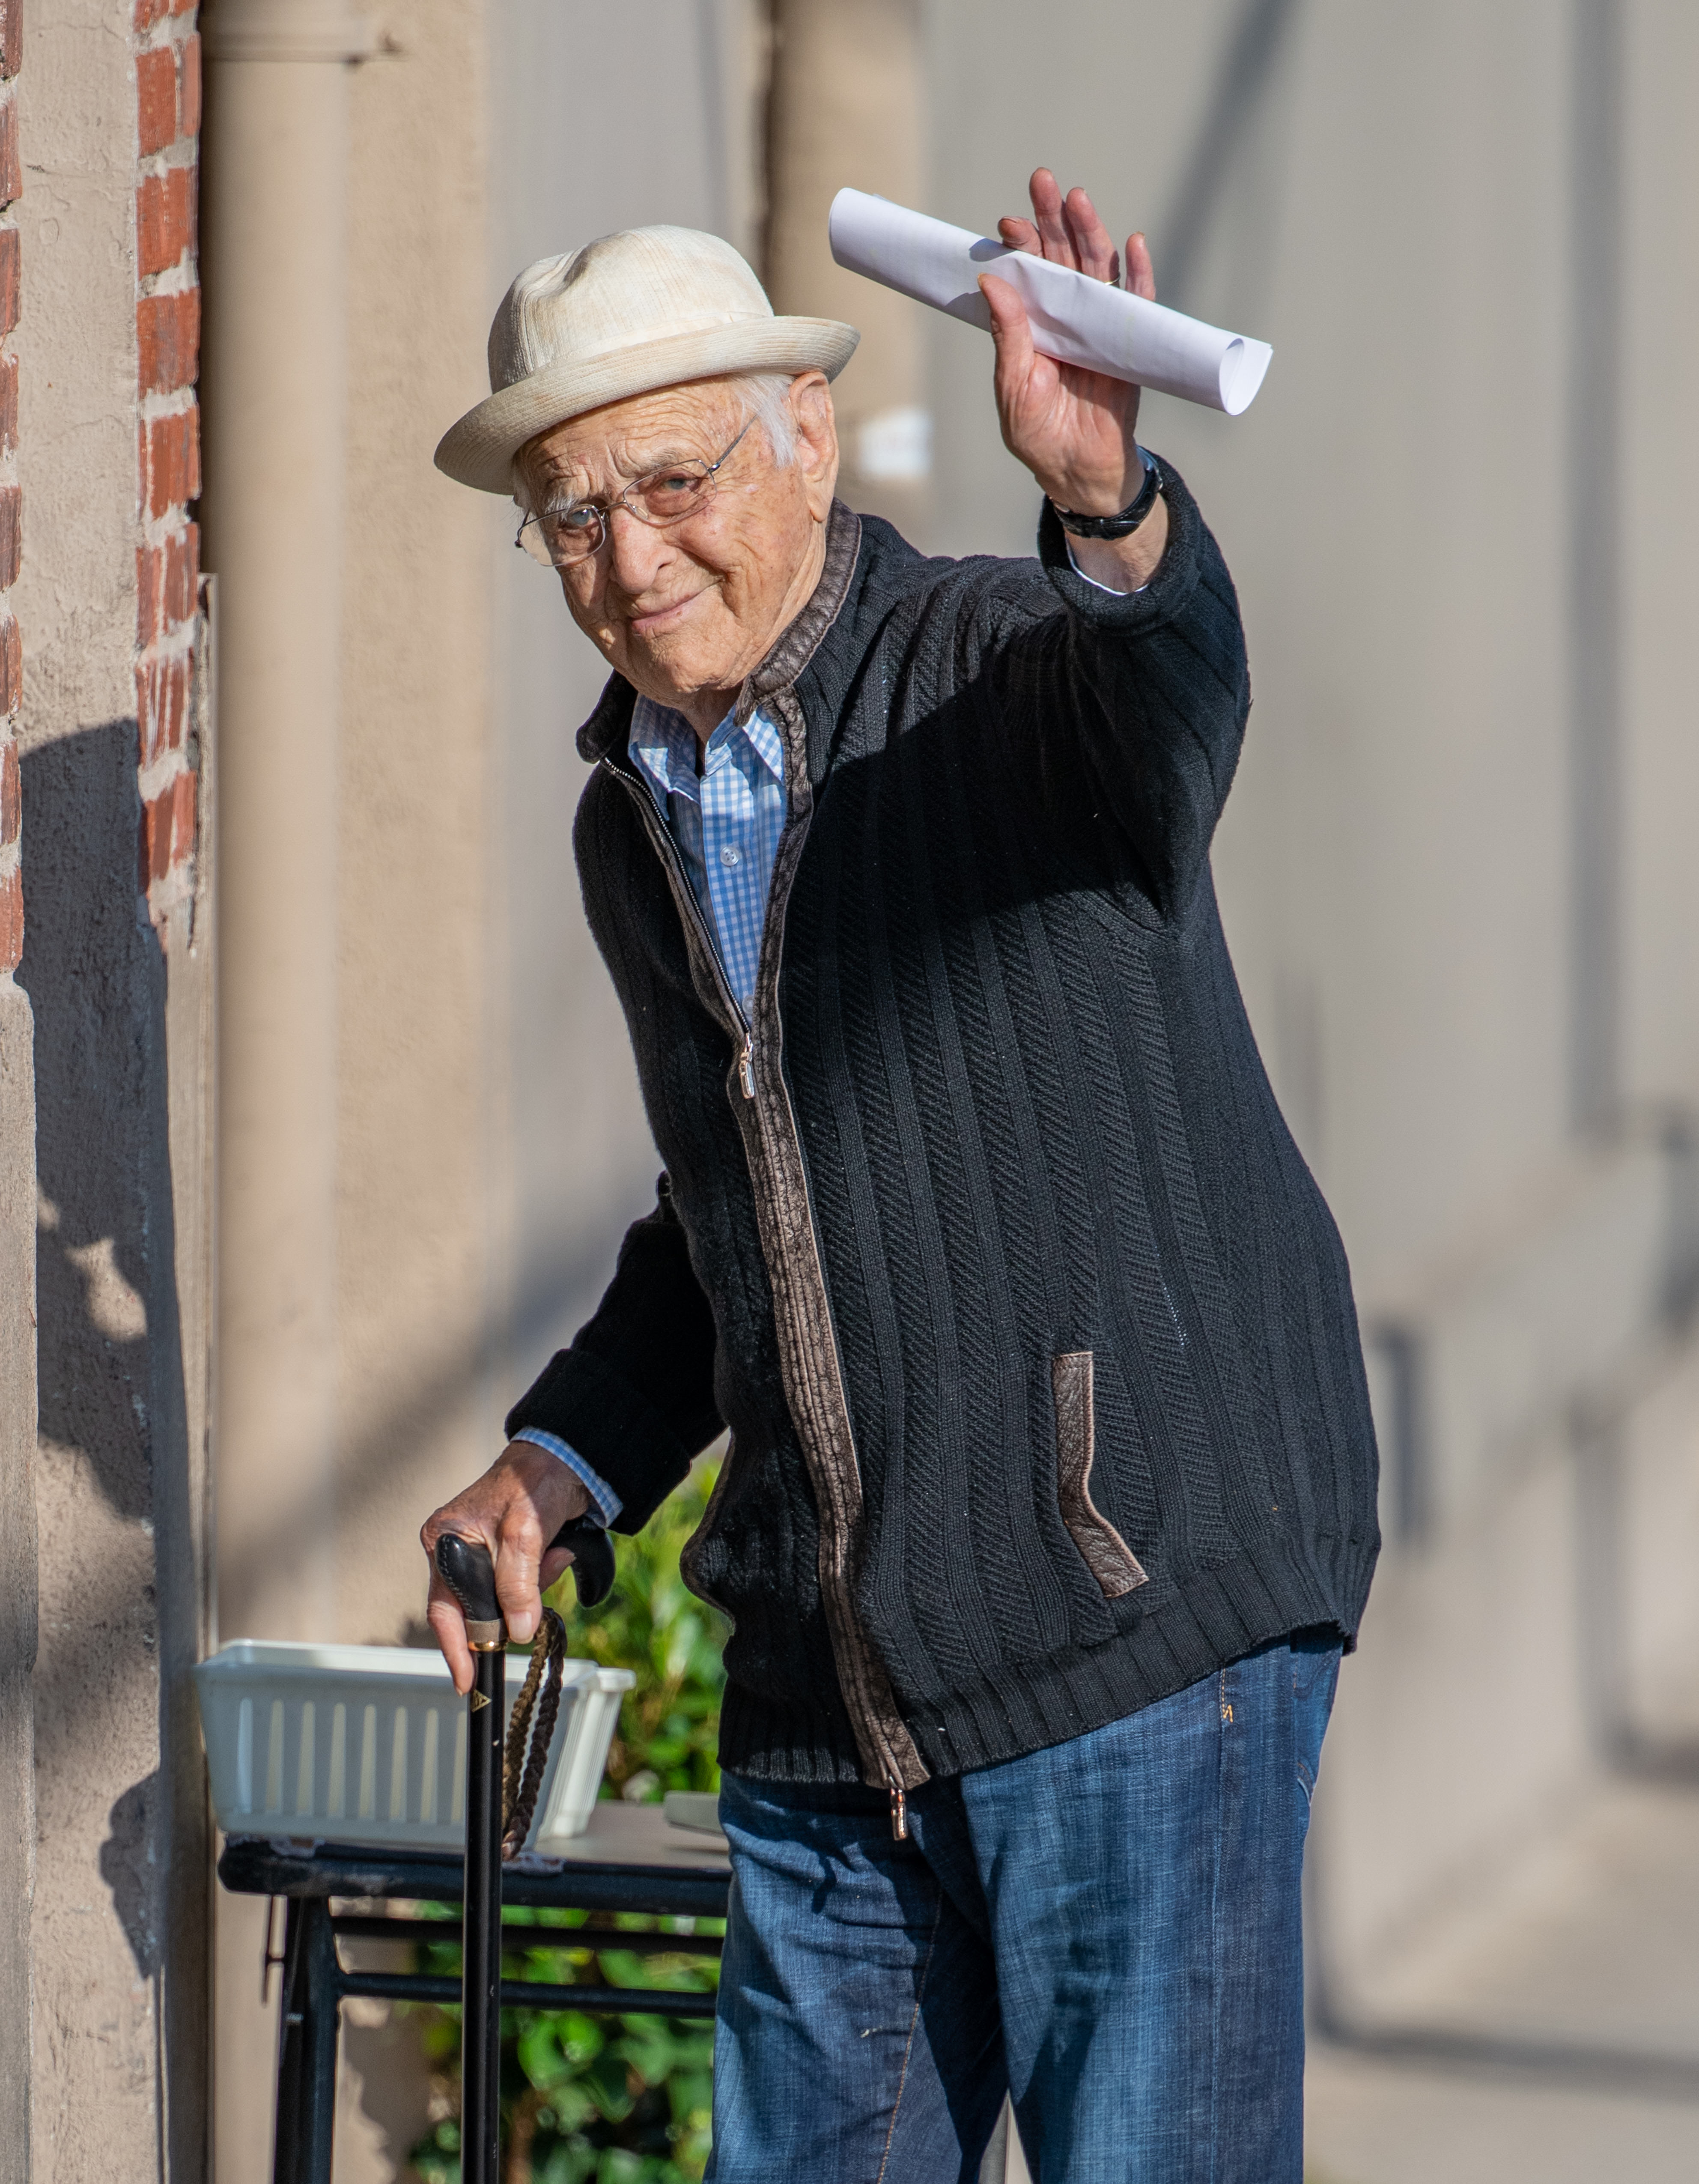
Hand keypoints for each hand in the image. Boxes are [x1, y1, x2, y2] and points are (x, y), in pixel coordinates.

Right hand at [421, 1441, 590, 1693]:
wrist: (566, 1460)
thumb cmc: (535, 1483)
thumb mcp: (525, 1532)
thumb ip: (518, 1582)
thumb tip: (517, 1631)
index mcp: (444, 1539)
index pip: (444, 1607)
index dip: (456, 1647)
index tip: (467, 1682)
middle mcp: (453, 1550)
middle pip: (476, 1608)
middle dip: (512, 1606)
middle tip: (543, 1576)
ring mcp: (478, 1556)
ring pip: (503, 1601)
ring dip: (533, 1589)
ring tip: (555, 1551)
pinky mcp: (503, 1558)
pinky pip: (519, 1589)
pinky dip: (539, 1579)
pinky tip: (557, 1550)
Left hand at [981, 169, 1165, 587]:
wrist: (1079, 472)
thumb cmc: (1040, 436)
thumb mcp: (1014, 388)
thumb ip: (1008, 337)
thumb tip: (992, 281)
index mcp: (1032, 325)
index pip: (1026, 274)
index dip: (1020, 246)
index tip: (1007, 223)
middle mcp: (1064, 317)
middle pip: (1061, 258)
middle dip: (1052, 219)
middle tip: (1042, 181)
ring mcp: (1098, 326)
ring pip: (1097, 270)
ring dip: (1089, 233)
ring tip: (1078, 199)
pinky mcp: (1129, 343)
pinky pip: (1137, 304)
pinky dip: (1137, 275)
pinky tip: (1132, 244)